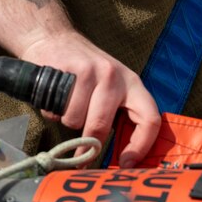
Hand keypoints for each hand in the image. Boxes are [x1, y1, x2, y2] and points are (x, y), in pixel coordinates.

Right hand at [21, 31, 159, 167]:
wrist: (52, 37)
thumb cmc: (82, 71)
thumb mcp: (109, 87)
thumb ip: (117, 114)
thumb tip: (122, 158)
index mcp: (133, 85)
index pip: (150, 119)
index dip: (141, 146)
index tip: (126, 164)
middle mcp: (116, 77)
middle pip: (101, 126)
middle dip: (88, 146)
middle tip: (80, 158)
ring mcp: (93, 72)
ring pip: (76, 120)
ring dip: (67, 121)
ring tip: (66, 106)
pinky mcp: (70, 71)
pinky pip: (59, 109)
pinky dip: (53, 112)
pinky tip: (54, 98)